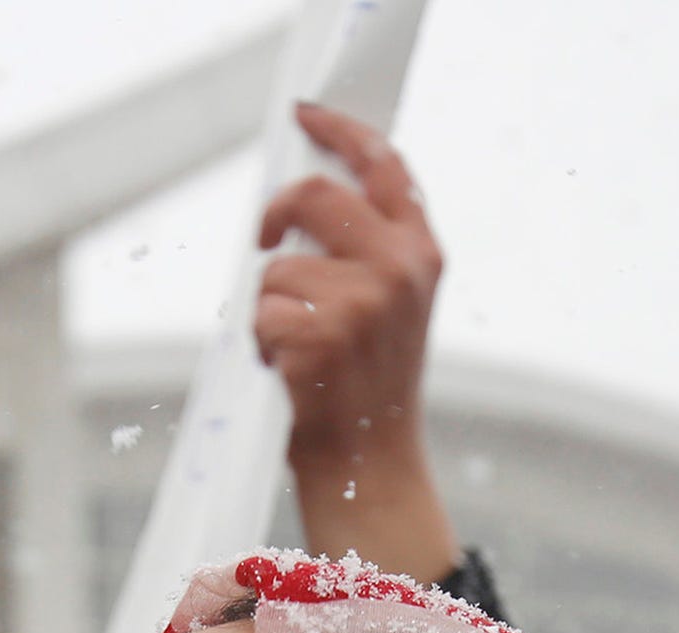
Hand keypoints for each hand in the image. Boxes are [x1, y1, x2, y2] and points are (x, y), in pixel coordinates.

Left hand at [256, 103, 457, 583]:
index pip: (384, 164)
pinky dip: (259, 344)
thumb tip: (299, 203)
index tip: (306, 118)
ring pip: (277, 267)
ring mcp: (362, 300)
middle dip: (276, 214)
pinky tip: (286, 374)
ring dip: (267, 309)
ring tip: (294, 350)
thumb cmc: (366, 391)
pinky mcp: (320, 334)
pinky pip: (260, 312)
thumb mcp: (391, 308)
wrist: (369, 468)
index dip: (340, 131)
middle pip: (315, 194)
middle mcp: (399, 268)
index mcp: (420, 253)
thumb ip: (367, 251)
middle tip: (263, 238)